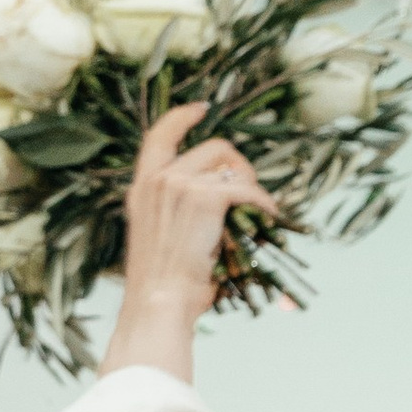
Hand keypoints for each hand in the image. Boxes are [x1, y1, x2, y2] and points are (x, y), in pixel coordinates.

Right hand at [102, 103, 274, 383]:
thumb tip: (219, 199)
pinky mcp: (206, 197)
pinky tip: (269, 219)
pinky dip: (264, 204)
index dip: (183, 117)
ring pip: (232, 164)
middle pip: (212, 148)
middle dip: (238, 165)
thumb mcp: (157, 238)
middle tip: (250, 193)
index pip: (159, 135)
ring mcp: (180, 184)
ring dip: (252, 185)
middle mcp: (158, 179)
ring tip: (258, 211)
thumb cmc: (161, 286)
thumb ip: (175, 211)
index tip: (202, 109)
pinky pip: (248, 190)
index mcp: (142, 187)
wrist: (158, 302)